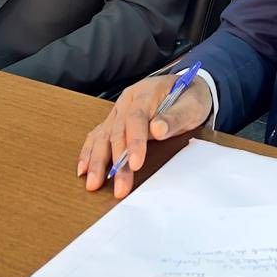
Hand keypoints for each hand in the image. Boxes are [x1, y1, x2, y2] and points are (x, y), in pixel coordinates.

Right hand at [78, 73, 212, 198]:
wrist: (188, 89)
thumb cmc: (191, 99)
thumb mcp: (192, 105)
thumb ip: (175, 117)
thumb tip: (158, 129)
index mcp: (146, 92)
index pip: (136, 118)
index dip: (134, 142)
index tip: (135, 164)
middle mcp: (128, 101)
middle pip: (117, 131)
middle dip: (115, 161)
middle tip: (118, 187)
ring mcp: (119, 111)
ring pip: (103, 135)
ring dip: (97, 161)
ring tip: (94, 183)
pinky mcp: (115, 121)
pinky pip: (98, 135)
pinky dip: (89, 152)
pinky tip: (83, 169)